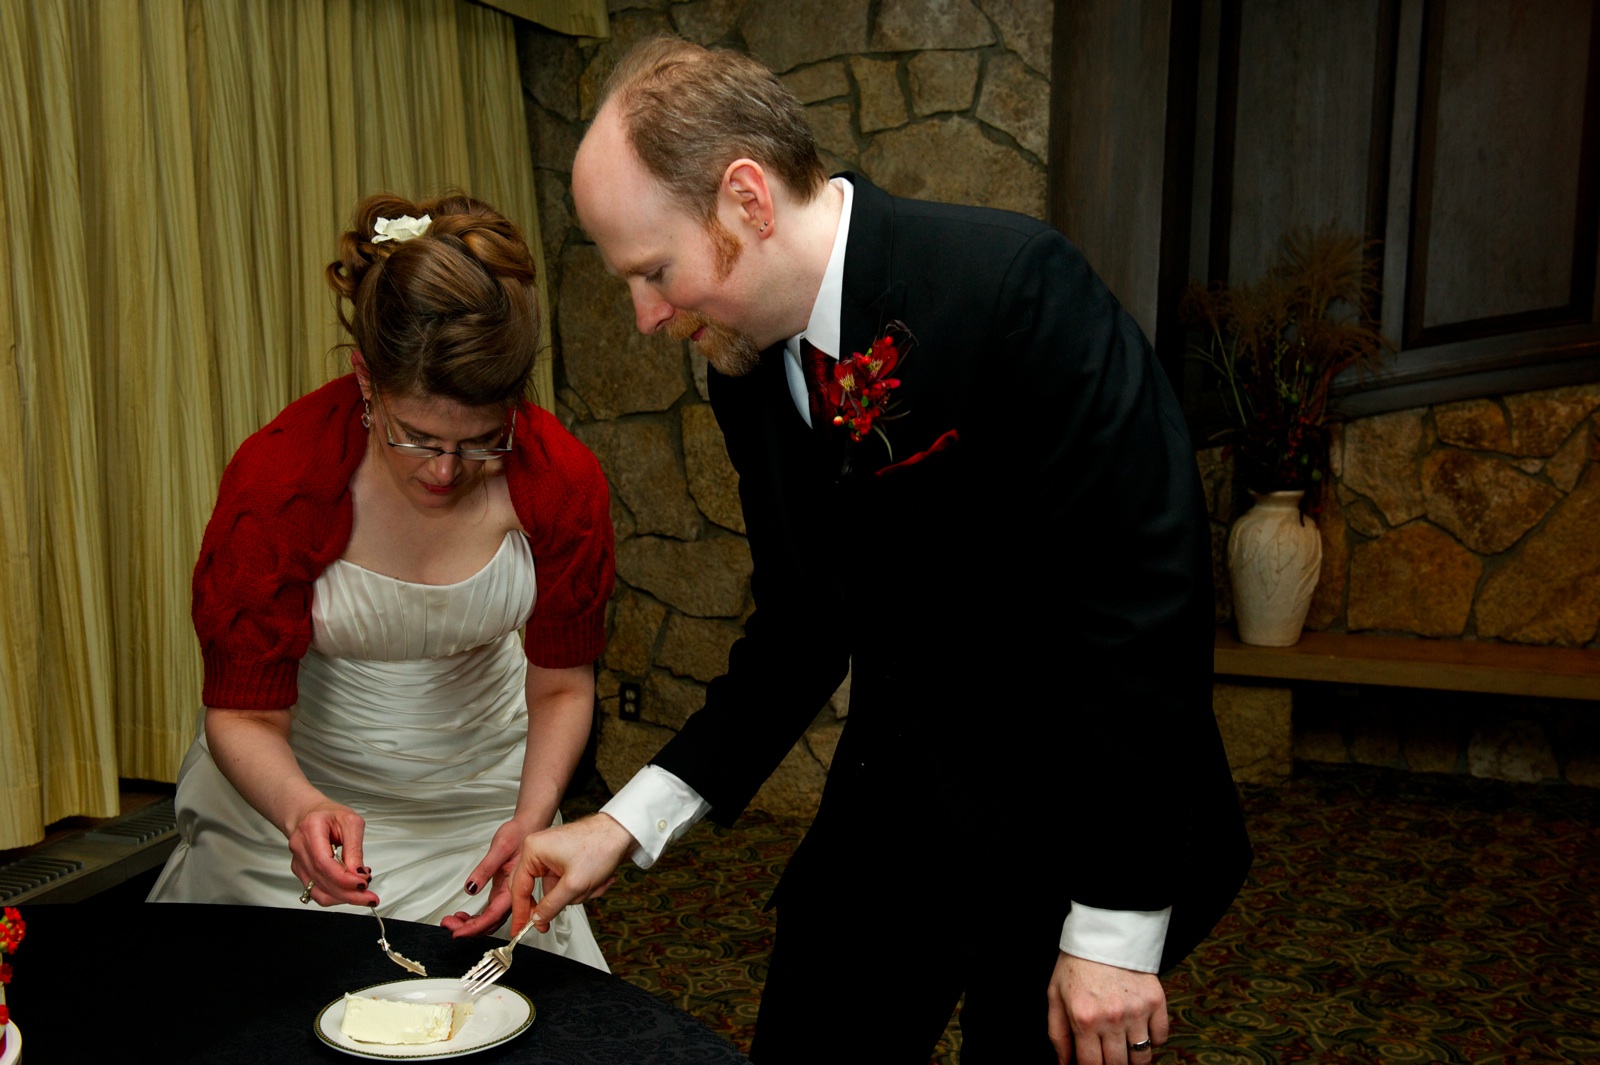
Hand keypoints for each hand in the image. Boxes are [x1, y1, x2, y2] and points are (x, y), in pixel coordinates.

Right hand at [287, 800, 377, 907]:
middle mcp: (300, 847)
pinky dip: (335, 896)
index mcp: (311, 829)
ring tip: (364, 895)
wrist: (310, 814)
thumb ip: (355, 848)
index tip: (363, 883)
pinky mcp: (301, 872)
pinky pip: (316, 892)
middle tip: (370, 897)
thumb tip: (359, 873)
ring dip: (343, 898)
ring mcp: (298, 862)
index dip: (343, 878)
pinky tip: (350, 892)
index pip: (323, 862)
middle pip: (322, 880)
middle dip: (348, 893)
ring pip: (318, 891)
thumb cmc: (330, 815)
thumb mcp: (351, 822)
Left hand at [441, 818, 536, 938]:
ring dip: (472, 924)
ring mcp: (508, 894)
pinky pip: (491, 911)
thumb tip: (471, 888)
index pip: (493, 915)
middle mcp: (513, 894)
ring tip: (453, 921)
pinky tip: (465, 916)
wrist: (529, 825)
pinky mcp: (503, 891)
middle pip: (492, 922)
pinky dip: (477, 917)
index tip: (458, 932)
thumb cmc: (520, 833)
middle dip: (469, 929)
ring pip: (491, 919)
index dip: (475, 927)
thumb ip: (485, 869)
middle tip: (449, 926)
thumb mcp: (500, 847)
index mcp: (515, 886)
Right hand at [507, 814, 632, 935]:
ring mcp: (553, 854)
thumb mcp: (573, 884)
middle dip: (559, 899)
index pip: (520, 888)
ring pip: (556, 888)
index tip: (519, 930)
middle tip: (554, 919)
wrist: (623, 833)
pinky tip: (598, 880)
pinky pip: (567, 882)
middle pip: (538, 888)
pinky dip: (582, 887)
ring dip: (576, 893)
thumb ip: (551, 905)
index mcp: (533, 849)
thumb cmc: (600, 847)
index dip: (521, 913)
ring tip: (594, 884)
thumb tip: (537, 919)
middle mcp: (539, 849)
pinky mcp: (566, 858)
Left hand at [1046, 952, 1167, 1064]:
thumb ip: (1058, 1035)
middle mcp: (1112, 1018)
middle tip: (1108, 1054)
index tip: (1093, 1064)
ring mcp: (1137, 1011)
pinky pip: (1161, 1037)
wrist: (1103, 934)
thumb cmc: (1076, 966)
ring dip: (1133, 1058)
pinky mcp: (1156, 1001)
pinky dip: (1154, 1040)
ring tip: (1124, 1047)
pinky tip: (1141, 1030)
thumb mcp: (1055, 996)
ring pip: (1142, 1057)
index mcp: (1084, 1018)